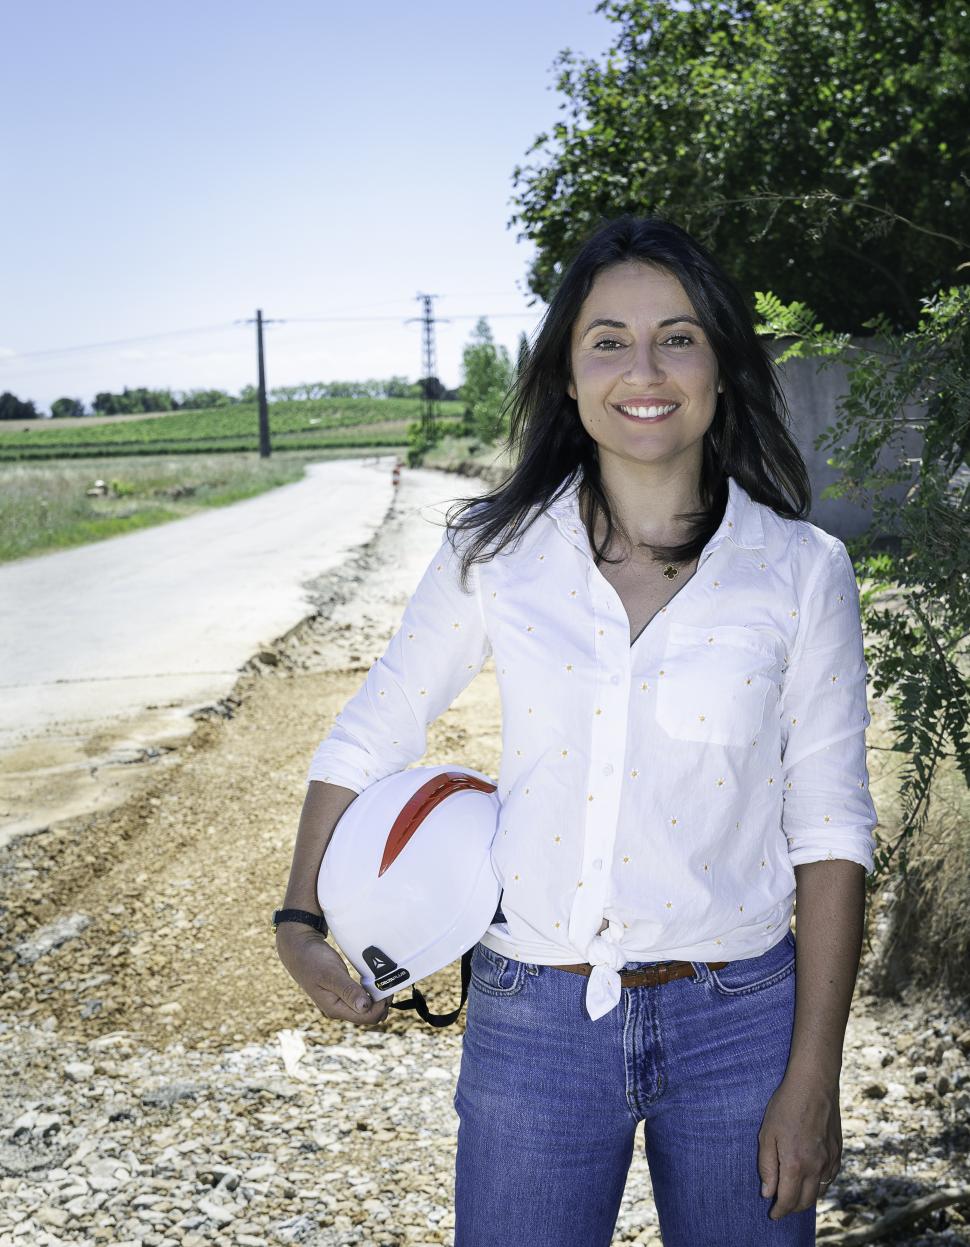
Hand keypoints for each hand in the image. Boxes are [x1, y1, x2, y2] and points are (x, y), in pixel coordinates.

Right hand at [276, 922, 388, 1026]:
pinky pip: (362, 999)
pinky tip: (374, 981)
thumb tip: (365, 1007)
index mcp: (335, 1009)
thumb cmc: (312, 960)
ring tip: (382, 981)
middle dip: (382, 1003)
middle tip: (388, 983)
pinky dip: (371, 993)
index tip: (387, 988)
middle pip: (368, 1016)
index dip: (381, 1006)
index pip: (366, 1017)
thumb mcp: (331, 974)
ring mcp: (340, 1002)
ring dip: (378, 998)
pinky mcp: (342, 993)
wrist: (298, 949)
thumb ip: (348, 991)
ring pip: (366, 1009)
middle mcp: (338, 1009)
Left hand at [757, 1071, 841, 1219]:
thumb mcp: (767, 1134)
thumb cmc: (786, 1106)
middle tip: (781, 1207)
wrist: (814, 1084)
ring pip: (819, 1192)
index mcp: (796, 1164)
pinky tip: (810, 1179)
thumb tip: (768, 1192)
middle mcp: (816, 1167)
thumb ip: (767, 1166)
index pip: (788, 1200)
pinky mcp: (838, 1152)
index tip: (773, 1215)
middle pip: (806, 1202)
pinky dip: (819, 1185)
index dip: (779, 1211)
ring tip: (794, 1194)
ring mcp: (830, 1160)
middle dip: (792, 1208)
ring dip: (806, 1198)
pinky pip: (829, 1178)